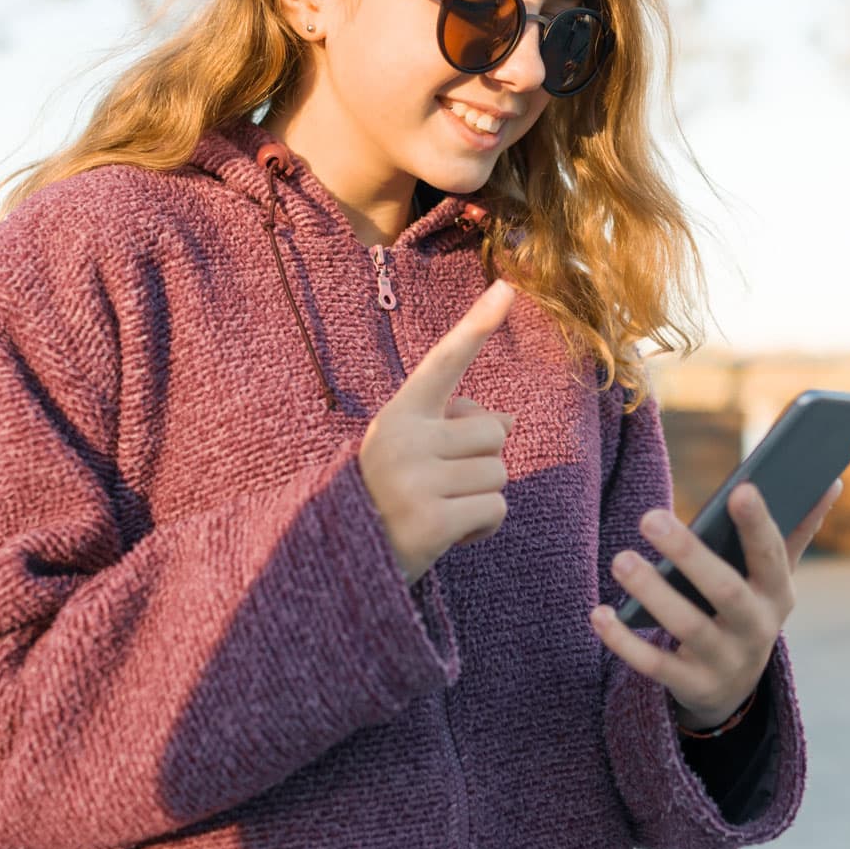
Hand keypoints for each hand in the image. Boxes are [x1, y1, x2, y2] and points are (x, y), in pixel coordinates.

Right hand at [359, 279, 518, 582]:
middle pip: (495, 433)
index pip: (444, 361)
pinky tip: (450, 535)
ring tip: (440, 510)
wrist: (340, 560)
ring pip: (499, 474)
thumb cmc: (383, 499)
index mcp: (399, 414)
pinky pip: (495, 511)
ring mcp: (417, 481)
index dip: (477, 325)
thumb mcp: (409, 452)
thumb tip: (509, 420)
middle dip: (484, 461)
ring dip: (482, 498)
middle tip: (443, 485)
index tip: (508, 288)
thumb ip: (453, 429)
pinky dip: (483, 527)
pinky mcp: (433, 521)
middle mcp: (405, 440)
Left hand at [589, 477, 841, 729]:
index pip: (771, 555)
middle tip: (650, 517)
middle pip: (725, 590)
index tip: (740, 489)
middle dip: (689, 553)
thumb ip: (797, 531)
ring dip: (652, 592)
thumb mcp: (775, 578)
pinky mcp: (692, 687)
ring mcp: (725, 662)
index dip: (757, 525)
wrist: (734, 688)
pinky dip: (624, 641)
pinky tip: (600, 614)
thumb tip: (833, 479)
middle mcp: (756, 629)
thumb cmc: (749, 610)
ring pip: (687, 627)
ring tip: (622, 559)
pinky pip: (655, 666)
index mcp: (778, 594)